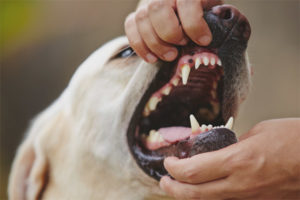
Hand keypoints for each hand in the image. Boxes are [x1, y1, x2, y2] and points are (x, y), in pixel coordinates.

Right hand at [125, 0, 222, 62]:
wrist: (182, 5)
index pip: (186, 2)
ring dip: (156, 43)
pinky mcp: (136, 15)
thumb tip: (207, 38)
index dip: (194, 24)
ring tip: (171, 55)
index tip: (204, 40)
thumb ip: (212, 18)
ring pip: (142, 19)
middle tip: (181, 46)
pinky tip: (153, 58)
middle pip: (158, 8)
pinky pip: (130, 27)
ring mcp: (146, 3)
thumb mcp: (212, 9)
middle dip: (170, 33)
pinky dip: (140, 46)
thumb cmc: (202, 10)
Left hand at [160, 118, 299, 199]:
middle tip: (164, 181)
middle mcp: (240, 184)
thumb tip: (219, 149)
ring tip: (179, 187)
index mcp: (238, 161)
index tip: (169, 161)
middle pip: (195, 194)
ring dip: (189, 195)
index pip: (192, 171)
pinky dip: (210, 197)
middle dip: (173, 188)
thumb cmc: (295, 140)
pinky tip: (206, 190)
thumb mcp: (259, 132)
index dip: (174, 168)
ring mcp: (250, 198)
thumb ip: (234, 143)